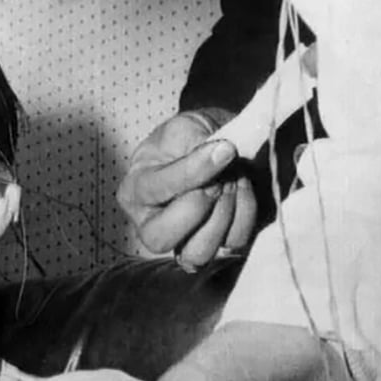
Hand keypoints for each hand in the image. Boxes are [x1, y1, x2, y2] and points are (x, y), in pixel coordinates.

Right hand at [116, 110, 257, 268]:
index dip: (192, 172)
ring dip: (223, 215)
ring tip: (233, 180)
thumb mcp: (185, 128)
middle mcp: (151, 224)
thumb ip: (197, 142)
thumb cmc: (189, 138)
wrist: (215, 145)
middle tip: (221, 177)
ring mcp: (183, 242)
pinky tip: (242, 189)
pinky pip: (233, 243)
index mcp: (135, 191)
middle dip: (199, 206)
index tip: (225, 150)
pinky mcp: (216, 247)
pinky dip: (245, 214)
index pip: (156, 190)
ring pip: (197, 253)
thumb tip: (222, 154)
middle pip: (161, 238)